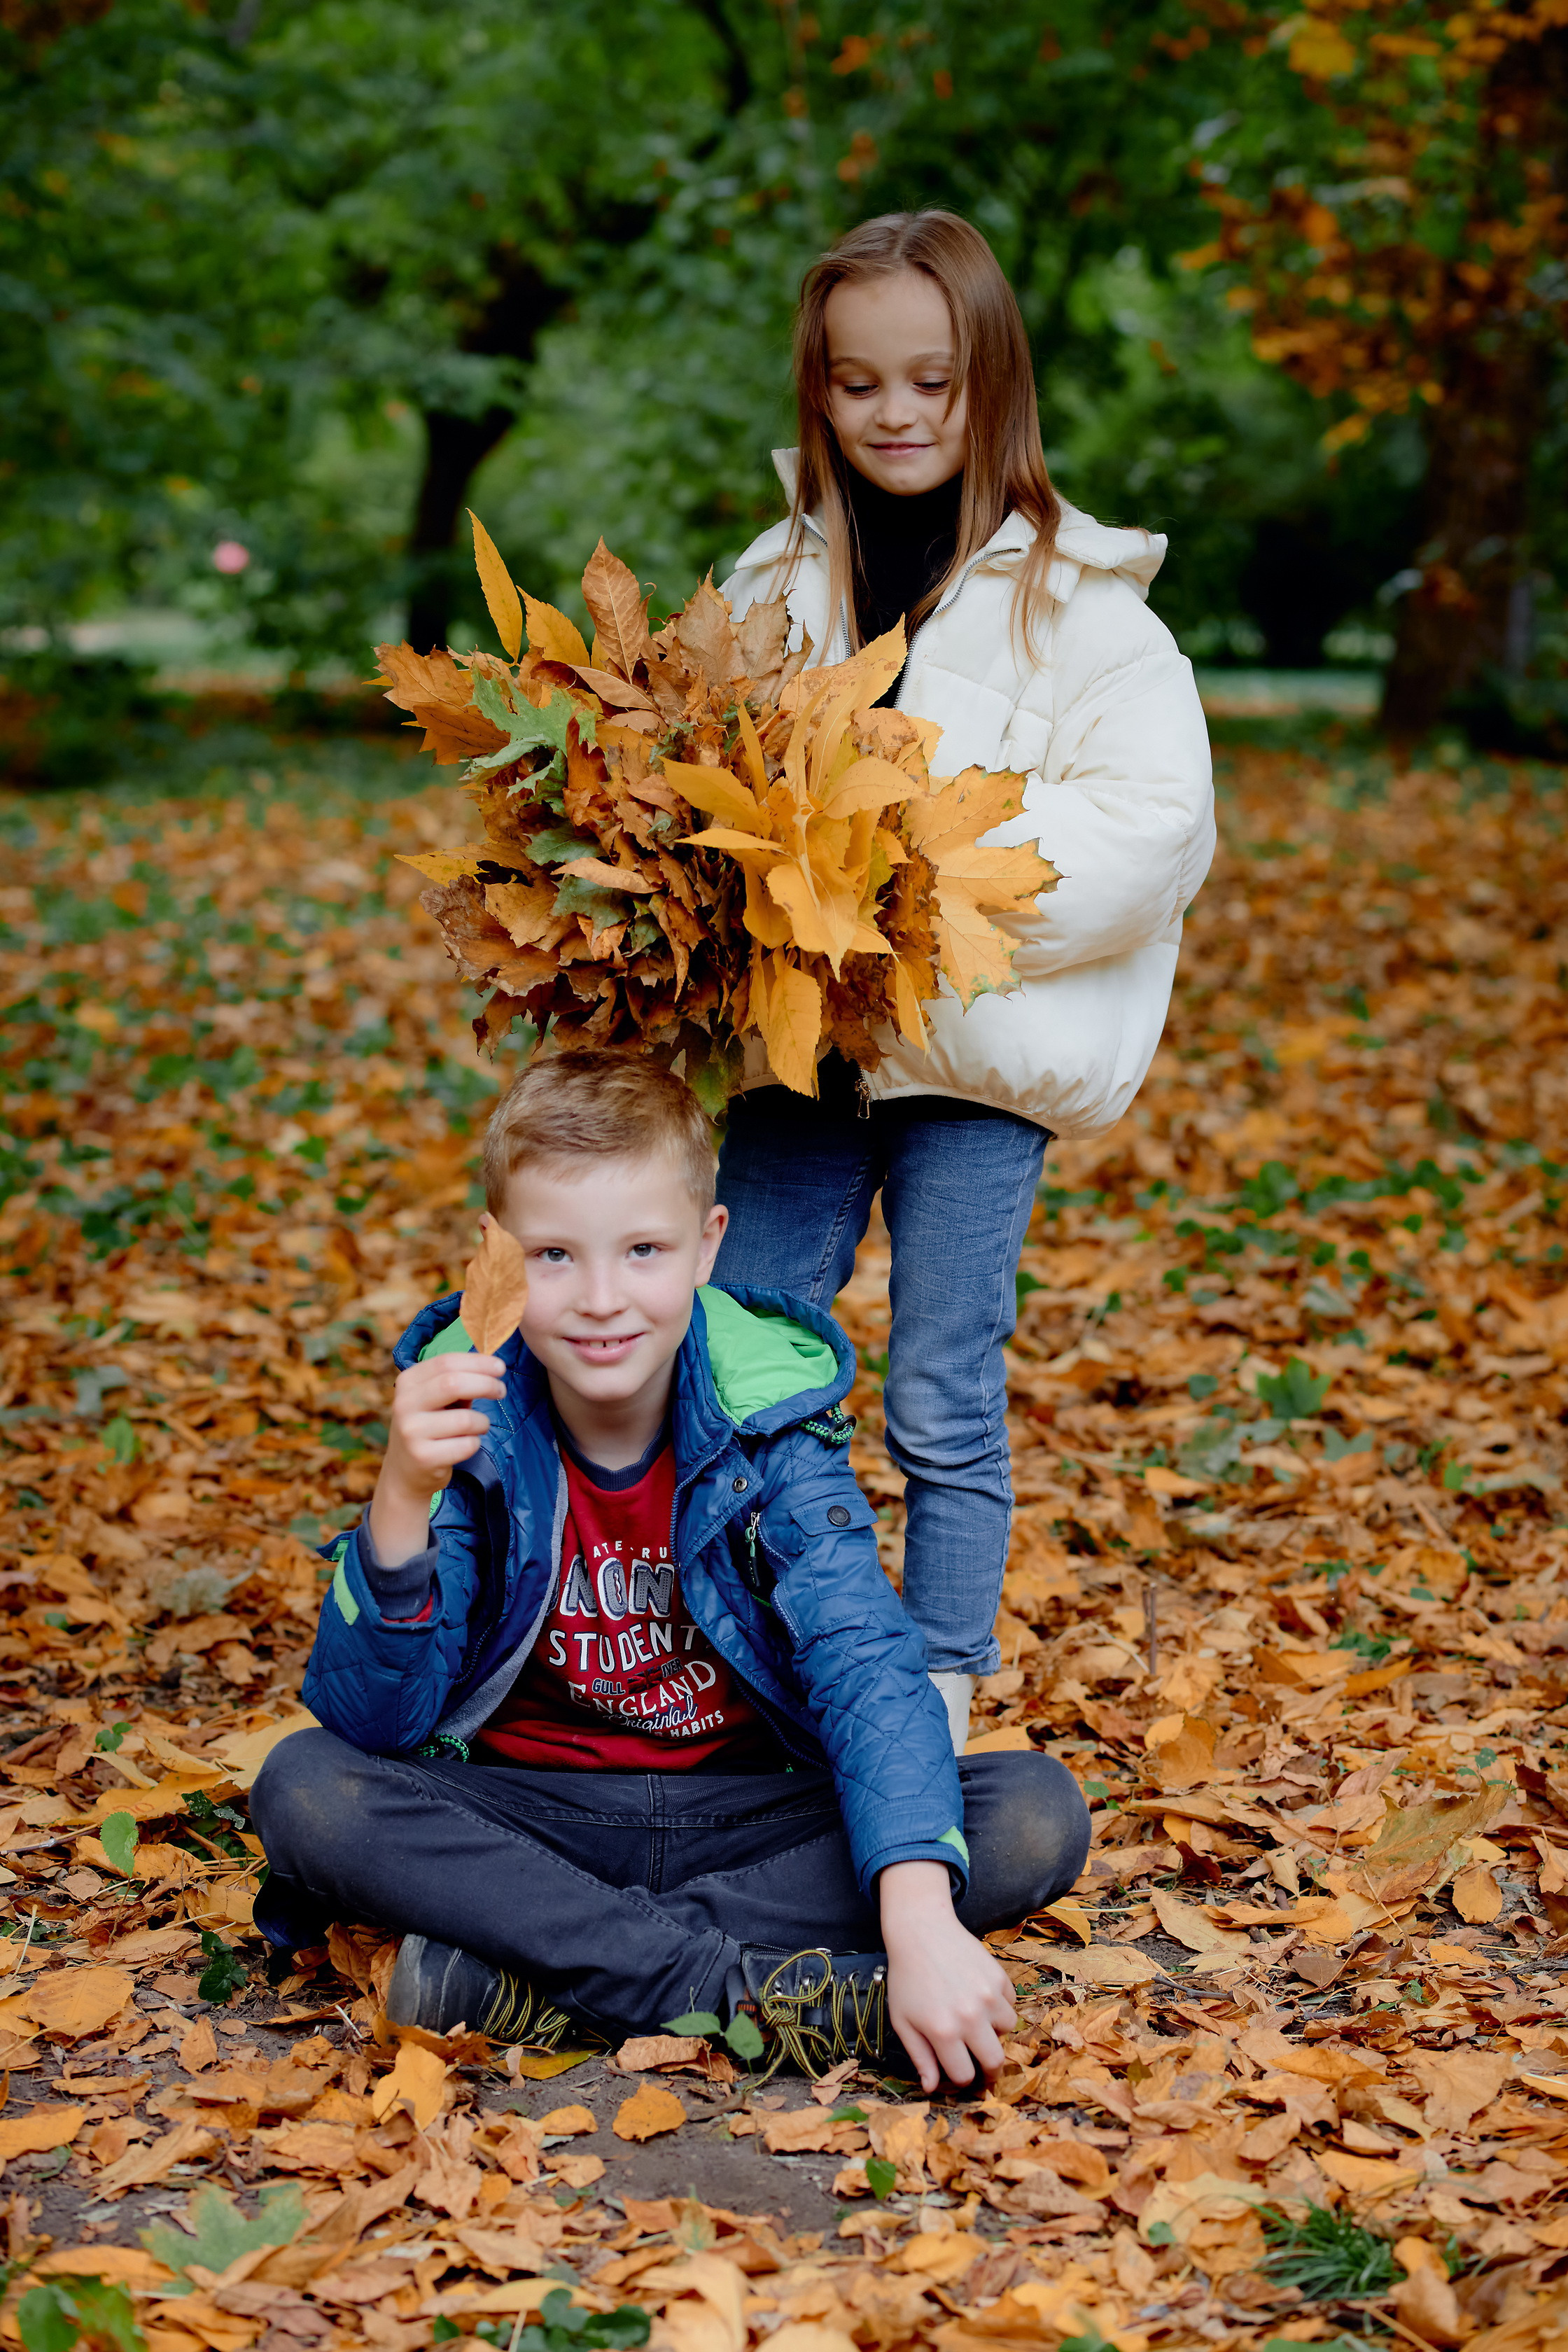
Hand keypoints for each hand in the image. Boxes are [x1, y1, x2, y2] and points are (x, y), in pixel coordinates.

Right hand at [367, 1354, 505, 1566]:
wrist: (405, 1472)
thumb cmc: (430, 1426)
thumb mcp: (435, 1399)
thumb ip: (458, 1381)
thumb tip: (493, 1367)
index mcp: (407, 1382)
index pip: (446, 1362)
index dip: (478, 1362)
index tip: (500, 1367)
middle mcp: (404, 1405)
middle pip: (454, 1383)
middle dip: (486, 1384)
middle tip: (501, 1391)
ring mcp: (411, 1432)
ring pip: (466, 1419)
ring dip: (482, 1423)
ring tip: (477, 1427)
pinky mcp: (423, 1457)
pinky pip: (467, 1445)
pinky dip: (474, 1444)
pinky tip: (464, 1445)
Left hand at [879, 1859, 1015, 2091]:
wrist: (921, 1931)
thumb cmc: (907, 1979)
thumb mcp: (903, 2021)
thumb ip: (920, 2058)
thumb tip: (931, 2088)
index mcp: (943, 2033)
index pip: (965, 2074)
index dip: (961, 2076)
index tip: (959, 2069)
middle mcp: (970, 2017)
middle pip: (995, 2061)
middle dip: (988, 2066)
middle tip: (980, 2059)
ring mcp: (988, 1996)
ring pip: (1007, 2031)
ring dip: (995, 2031)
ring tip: (976, 2018)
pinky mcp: (1000, 1977)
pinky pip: (1011, 2004)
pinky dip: (1000, 2006)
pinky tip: (980, 1996)